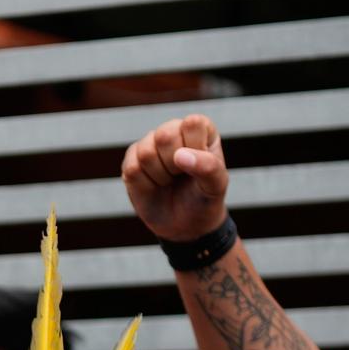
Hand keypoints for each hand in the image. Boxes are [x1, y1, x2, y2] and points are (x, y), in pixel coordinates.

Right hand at [120, 114, 230, 242]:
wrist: (185, 226)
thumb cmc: (204, 199)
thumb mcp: (216, 186)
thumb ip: (208, 167)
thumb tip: (180, 155)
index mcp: (199, 129)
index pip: (192, 123)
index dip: (194, 148)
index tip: (199, 166)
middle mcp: (173, 130)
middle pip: (164, 136)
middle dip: (174, 165)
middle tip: (181, 176)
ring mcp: (149, 143)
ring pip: (146, 152)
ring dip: (160, 176)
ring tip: (169, 182)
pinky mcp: (131, 159)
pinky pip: (132, 168)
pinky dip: (146, 185)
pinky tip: (155, 186)